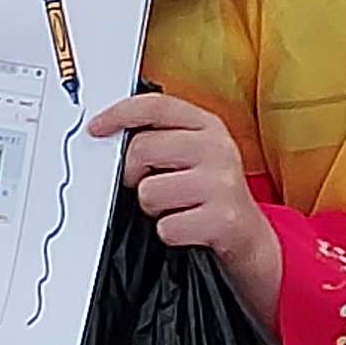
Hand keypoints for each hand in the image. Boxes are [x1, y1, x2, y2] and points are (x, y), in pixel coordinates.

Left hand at [89, 92, 282, 323]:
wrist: (250, 238)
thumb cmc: (210, 194)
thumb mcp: (194, 155)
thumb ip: (162, 137)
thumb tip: (109, 133)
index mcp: (208, 126)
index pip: (155, 106)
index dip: (119, 114)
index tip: (95, 129)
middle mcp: (218, 149)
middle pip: (142, 149)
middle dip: (133, 174)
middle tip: (148, 185)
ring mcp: (223, 183)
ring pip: (148, 191)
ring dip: (152, 208)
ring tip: (175, 208)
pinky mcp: (223, 220)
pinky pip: (166, 227)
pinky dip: (168, 234)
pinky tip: (188, 229)